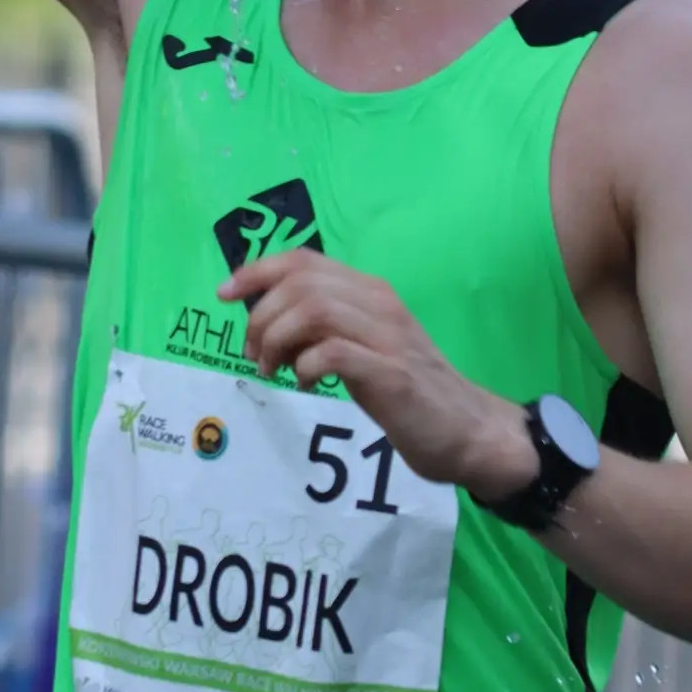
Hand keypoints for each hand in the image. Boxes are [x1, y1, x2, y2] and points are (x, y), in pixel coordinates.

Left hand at [218, 247, 538, 498]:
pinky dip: (306, 365)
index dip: (256, 270)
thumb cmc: (408, 391)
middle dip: (262, 316)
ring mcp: (388, 336)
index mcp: (370, 291)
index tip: (223, 294)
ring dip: (277, 340)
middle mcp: (379, 303)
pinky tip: (307, 384)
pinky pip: (332, 352)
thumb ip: (323, 328)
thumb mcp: (363, 347)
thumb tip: (267, 324)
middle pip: (301, 283)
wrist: (468, 431)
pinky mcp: (391, 373)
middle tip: (256, 354)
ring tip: (273, 370)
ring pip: (312, 309)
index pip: (304, 260)